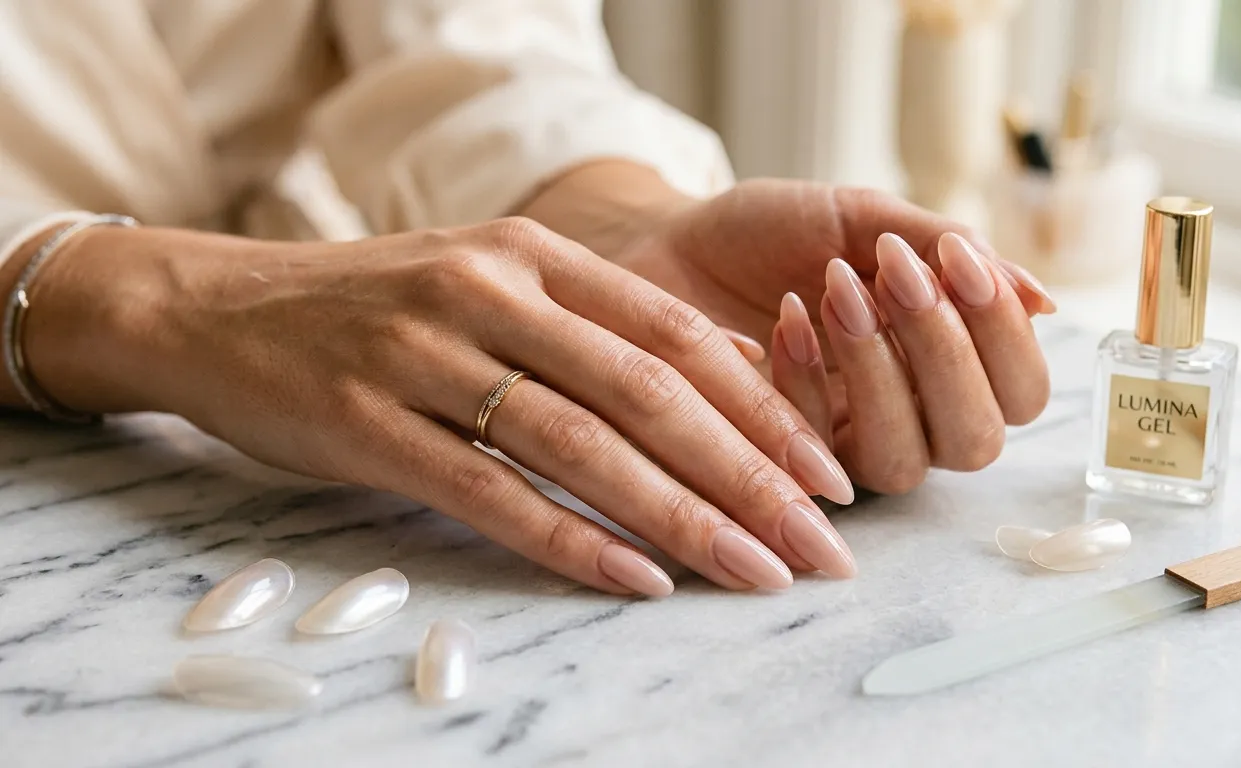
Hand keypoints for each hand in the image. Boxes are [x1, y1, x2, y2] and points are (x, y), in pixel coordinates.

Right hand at [9, 220, 859, 595]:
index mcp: (535, 253)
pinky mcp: (370, 422)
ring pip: (582, 445)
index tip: (828, 476)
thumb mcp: (493, 283)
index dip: (766, 408)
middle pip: (650, 392)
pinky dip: (572, 540)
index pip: (679, 336)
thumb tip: (726, 385)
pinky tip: (637, 580)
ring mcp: (425, 355)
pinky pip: (491, 492)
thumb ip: (596, 327)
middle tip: (819, 542)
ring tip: (753, 571)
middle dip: (750, 474)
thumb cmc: (379, 304)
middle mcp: (491, 293)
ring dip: (681, 517)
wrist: (220, 308)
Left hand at [523, 166, 1052, 494]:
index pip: (1019, 391)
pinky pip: (811, 459)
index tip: (955, 261)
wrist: (672, 241)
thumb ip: (943, 251)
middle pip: (975, 443)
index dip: (1001, 336)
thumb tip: (1041, 296)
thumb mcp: (861, 218)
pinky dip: (804, 383)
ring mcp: (841, 450)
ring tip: (837, 290)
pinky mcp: (777, 466)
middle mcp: (908, 420)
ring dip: (878, 375)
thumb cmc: (773, 232)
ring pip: (901, 464)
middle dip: (944, 358)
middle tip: (895, 275)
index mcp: (944, 362)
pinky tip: (782, 320)